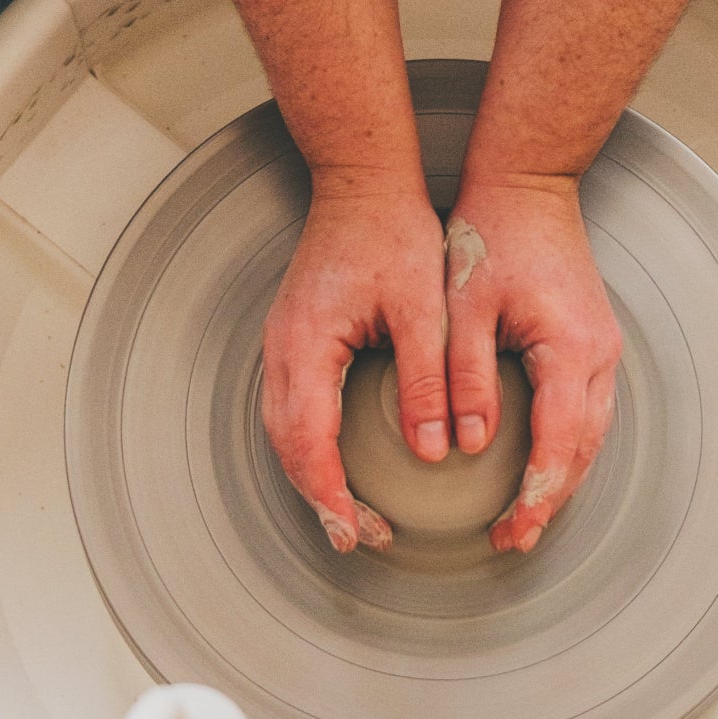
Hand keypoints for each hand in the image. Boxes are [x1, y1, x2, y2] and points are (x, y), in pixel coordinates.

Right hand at [260, 173, 450, 552]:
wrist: (361, 180)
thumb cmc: (392, 231)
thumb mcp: (423, 308)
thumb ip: (427, 379)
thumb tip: (435, 448)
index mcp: (308, 344)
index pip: (311, 442)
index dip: (331, 495)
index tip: (356, 532)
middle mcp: (283, 351)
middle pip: (288, 449)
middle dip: (321, 501)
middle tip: (359, 538)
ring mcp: (283, 348)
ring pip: (284, 436)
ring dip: (314, 480)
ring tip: (352, 516)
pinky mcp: (296, 345)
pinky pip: (293, 414)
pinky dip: (312, 452)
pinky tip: (339, 470)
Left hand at [443, 176, 621, 552]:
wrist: (528, 184)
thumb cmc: (491, 235)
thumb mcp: (463, 309)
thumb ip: (465, 379)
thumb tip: (469, 445)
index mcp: (570, 348)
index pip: (559, 443)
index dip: (536, 495)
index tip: (512, 530)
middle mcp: (598, 355)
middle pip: (583, 451)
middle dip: (550, 501)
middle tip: (515, 539)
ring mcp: (602, 350)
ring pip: (591, 438)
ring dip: (562, 482)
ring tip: (526, 518)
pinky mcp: (592, 345)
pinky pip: (587, 415)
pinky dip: (566, 452)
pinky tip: (541, 472)